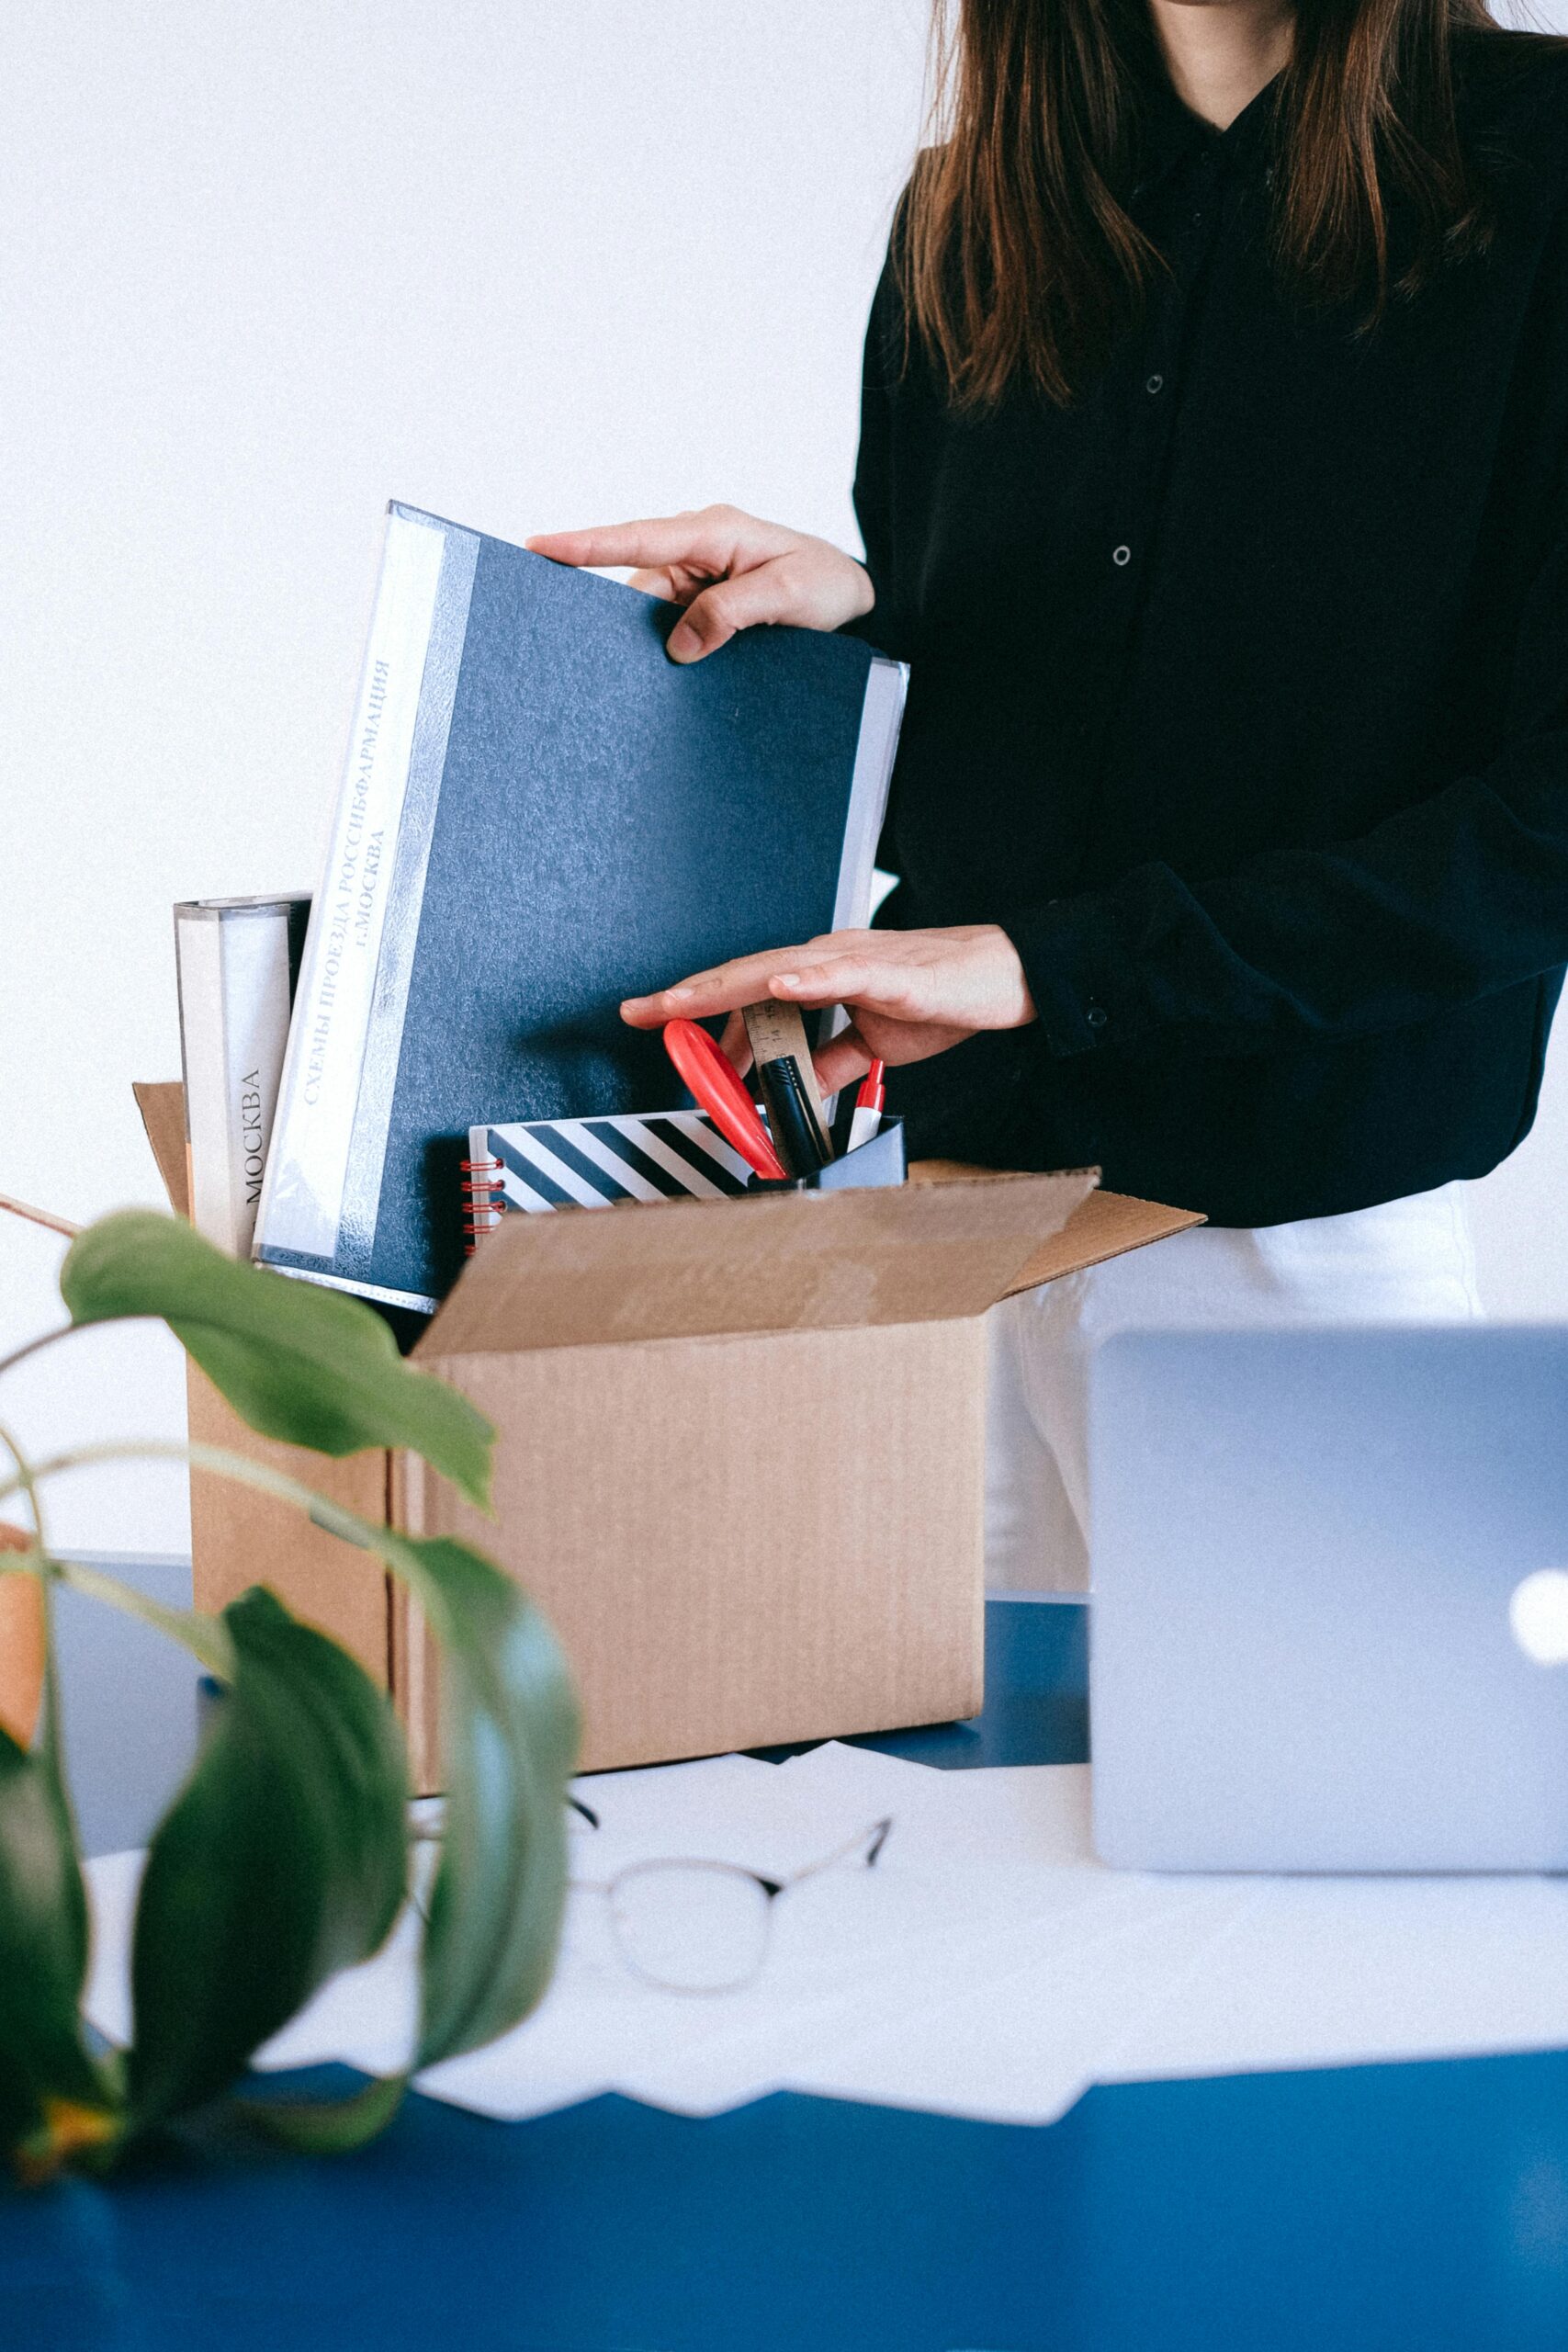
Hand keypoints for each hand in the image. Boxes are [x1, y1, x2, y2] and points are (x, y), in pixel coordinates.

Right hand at [527, 505, 873, 662]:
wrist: (849, 593)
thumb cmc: (824, 581)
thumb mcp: (787, 594)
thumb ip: (732, 612)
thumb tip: (679, 645)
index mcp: (712, 531)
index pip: (638, 538)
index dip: (586, 545)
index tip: (539, 547)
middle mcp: (695, 550)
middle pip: (634, 585)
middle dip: (610, 617)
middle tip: (581, 650)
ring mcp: (695, 578)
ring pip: (649, 613)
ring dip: (643, 644)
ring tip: (637, 681)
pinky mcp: (701, 605)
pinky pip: (668, 627)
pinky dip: (662, 650)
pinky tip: (658, 678)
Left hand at [621, 925, 1037, 1092]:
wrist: (1005, 976)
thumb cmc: (944, 997)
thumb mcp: (873, 1043)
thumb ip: (829, 1062)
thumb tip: (789, 1086)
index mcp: (820, 974)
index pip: (746, 989)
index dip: (697, 1004)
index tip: (651, 1018)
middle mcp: (827, 959)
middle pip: (742, 976)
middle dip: (686, 996)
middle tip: (638, 1012)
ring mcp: (854, 961)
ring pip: (775, 970)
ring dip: (724, 988)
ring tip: (679, 1002)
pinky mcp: (889, 974)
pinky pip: (839, 974)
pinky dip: (803, 979)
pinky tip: (775, 984)